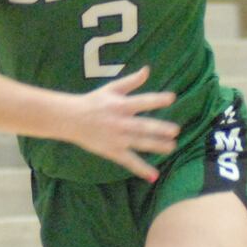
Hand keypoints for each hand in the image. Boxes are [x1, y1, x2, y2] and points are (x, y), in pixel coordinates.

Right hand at [64, 66, 178, 181]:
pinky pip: (129, 161)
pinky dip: (141, 169)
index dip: (157, 100)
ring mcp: (117, 139)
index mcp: (120, 105)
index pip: (142, 101)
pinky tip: (154, 176)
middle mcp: (120, 122)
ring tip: (172, 147)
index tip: (172, 98)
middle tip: (175, 130)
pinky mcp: (112, 151)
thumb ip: (131, 81)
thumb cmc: (93, 101)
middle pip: (143, 126)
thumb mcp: (111, 88)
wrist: (71, 119)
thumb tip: (147, 70)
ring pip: (139, 143)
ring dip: (156, 146)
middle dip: (159, 129)